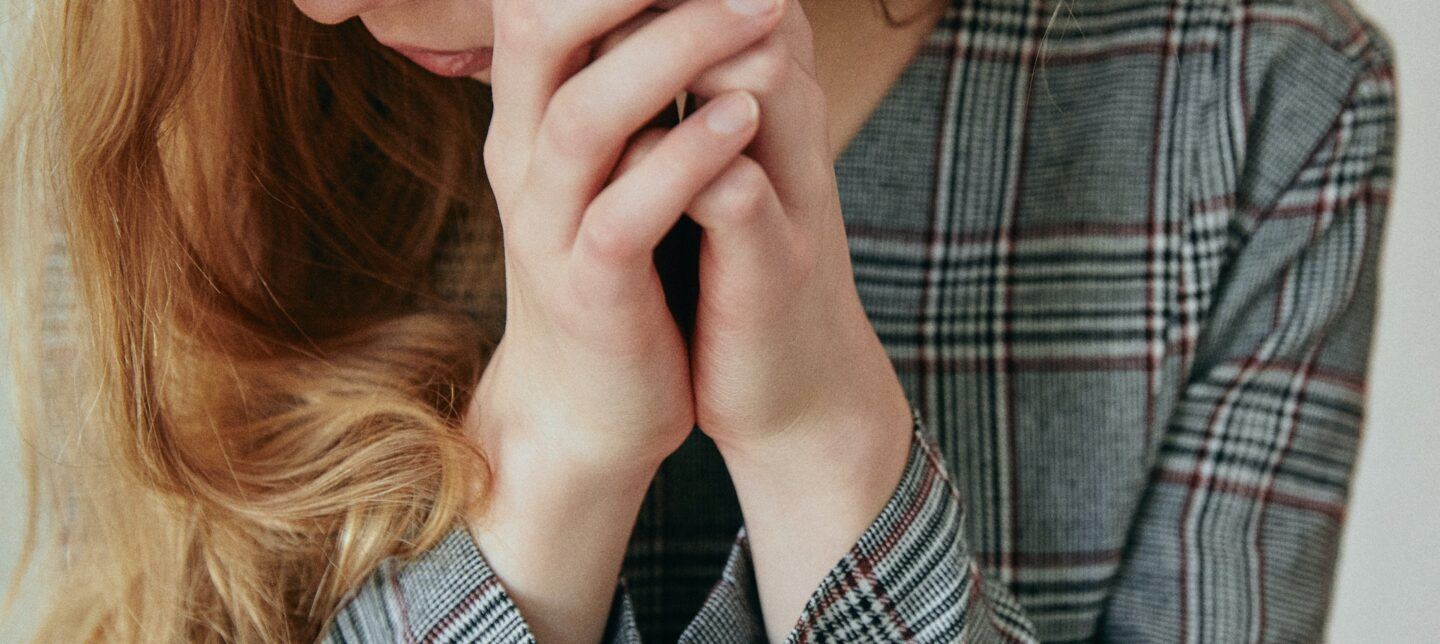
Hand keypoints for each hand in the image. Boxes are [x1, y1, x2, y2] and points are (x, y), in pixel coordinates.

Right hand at [463, 1, 782, 640]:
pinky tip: (741, 122)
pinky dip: (682, 161)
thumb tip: (660, 17)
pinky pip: (624, 214)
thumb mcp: (605, 170)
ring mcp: (549, 228)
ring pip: (585, 116)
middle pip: (541, 29)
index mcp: (531, 119)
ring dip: (672, 53)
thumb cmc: (615, 274)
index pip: (544, 5)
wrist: (589, 410)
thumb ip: (619, 90)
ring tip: (756, 12)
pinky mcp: (589, 292)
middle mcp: (525, 160)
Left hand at [596, 2, 915, 638]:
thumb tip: (616, 30)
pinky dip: (681, 165)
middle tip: (589, 5)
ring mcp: (795, 191)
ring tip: (602, 53)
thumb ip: (685, 94)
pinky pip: (736, 191)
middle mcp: (796, 125)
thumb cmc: (737, 270)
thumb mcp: (713, 167)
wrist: (797, 391)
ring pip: (759, 71)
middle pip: (755, 3)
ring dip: (679, 49)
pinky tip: (621, 161)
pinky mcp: (777, 266)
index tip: (593, 0)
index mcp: (774, 97)